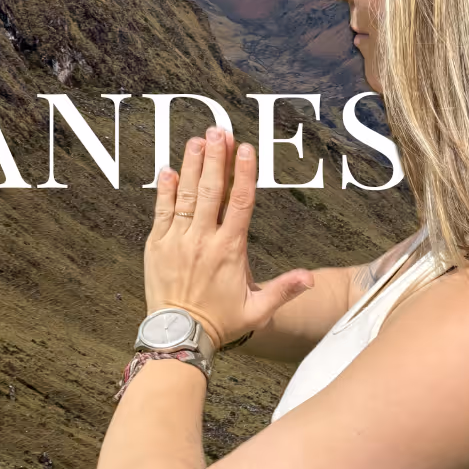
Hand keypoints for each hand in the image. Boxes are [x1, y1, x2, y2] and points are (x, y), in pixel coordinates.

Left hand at [144, 125, 313, 349]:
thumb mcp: (258, 310)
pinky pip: (161, 212)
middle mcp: (203, 240)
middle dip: (216, 158)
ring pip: (186, 195)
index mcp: (229, 250)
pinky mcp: (157, 245)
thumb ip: (284, 290)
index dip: (243, 173)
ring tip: (197, 140)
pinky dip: (164, 190)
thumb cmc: (220, 323)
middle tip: (219, 131)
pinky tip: (169, 169)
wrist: (178, 336)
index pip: (240, 203)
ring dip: (191, 165)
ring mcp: (178, 240)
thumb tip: (311, 278)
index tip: (246, 149)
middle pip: (211, 190)